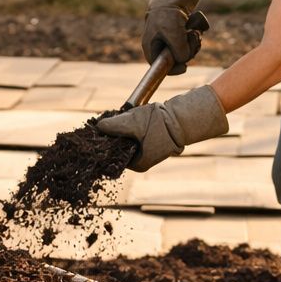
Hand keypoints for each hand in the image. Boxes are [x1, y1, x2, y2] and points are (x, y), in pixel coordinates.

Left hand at [94, 86, 228, 171]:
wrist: (183, 119)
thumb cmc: (159, 124)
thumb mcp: (132, 123)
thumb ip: (113, 126)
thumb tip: (97, 127)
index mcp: (137, 164)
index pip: (113, 156)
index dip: (104, 143)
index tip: (98, 131)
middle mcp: (142, 161)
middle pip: (119, 148)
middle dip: (113, 135)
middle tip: (107, 122)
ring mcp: (149, 152)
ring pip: (127, 140)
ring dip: (122, 130)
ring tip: (118, 118)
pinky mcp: (153, 142)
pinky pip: (137, 136)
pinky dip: (132, 128)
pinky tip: (129, 117)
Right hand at [141, 0, 201, 75]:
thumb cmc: (170, 12)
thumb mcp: (175, 34)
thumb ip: (179, 51)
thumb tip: (184, 60)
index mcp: (150, 45)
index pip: (159, 66)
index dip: (172, 69)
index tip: (184, 67)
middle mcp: (159, 42)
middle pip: (175, 59)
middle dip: (187, 51)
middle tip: (191, 39)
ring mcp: (169, 36)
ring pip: (185, 49)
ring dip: (193, 42)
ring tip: (194, 31)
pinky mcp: (179, 29)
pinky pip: (189, 40)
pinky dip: (194, 35)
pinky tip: (195, 27)